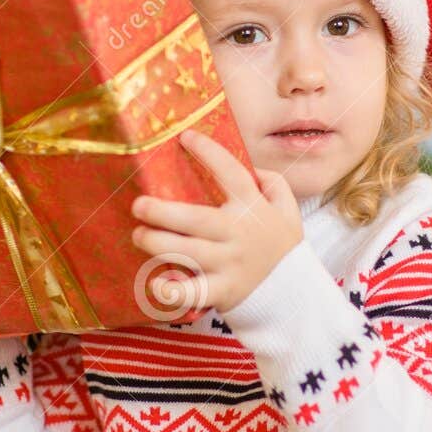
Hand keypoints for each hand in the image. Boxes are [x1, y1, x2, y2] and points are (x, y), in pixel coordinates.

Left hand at [130, 128, 303, 314]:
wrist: (293, 293)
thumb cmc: (282, 248)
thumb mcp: (288, 211)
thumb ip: (274, 183)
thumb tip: (252, 167)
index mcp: (253, 209)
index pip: (232, 173)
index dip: (209, 153)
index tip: (185, 137)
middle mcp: (238, 235)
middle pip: (197, 219)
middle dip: (164, 211)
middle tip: (139, 205)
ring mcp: (229, 264)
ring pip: (188, 252)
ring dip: (158, 243)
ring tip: (138, 234)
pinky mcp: (222, 291)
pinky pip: (194, 292)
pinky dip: (174, 290)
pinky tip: (157, 283)